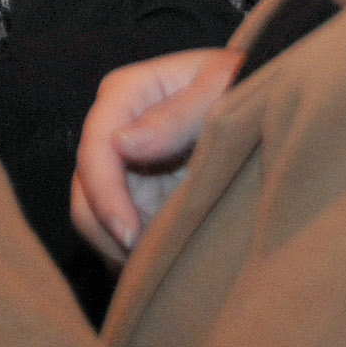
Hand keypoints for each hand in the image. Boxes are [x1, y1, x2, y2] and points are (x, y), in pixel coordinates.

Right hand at [69, 48, 240, 262]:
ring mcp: (119, 164)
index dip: (105, 195)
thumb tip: (121, 144)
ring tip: (159, 260)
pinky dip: (130, 249)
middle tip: (149, 260)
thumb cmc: (241, 86)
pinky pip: (114, 229)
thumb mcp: (221, 91)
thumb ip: (176, 117)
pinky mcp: (132, 193)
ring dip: (117, 243)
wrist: (260, 105)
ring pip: (91, 214)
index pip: (95, 149)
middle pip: (85, 188)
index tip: (130, 235)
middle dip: (108, 228)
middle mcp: (112, 128)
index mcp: (125, 94)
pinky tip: (161, 255)